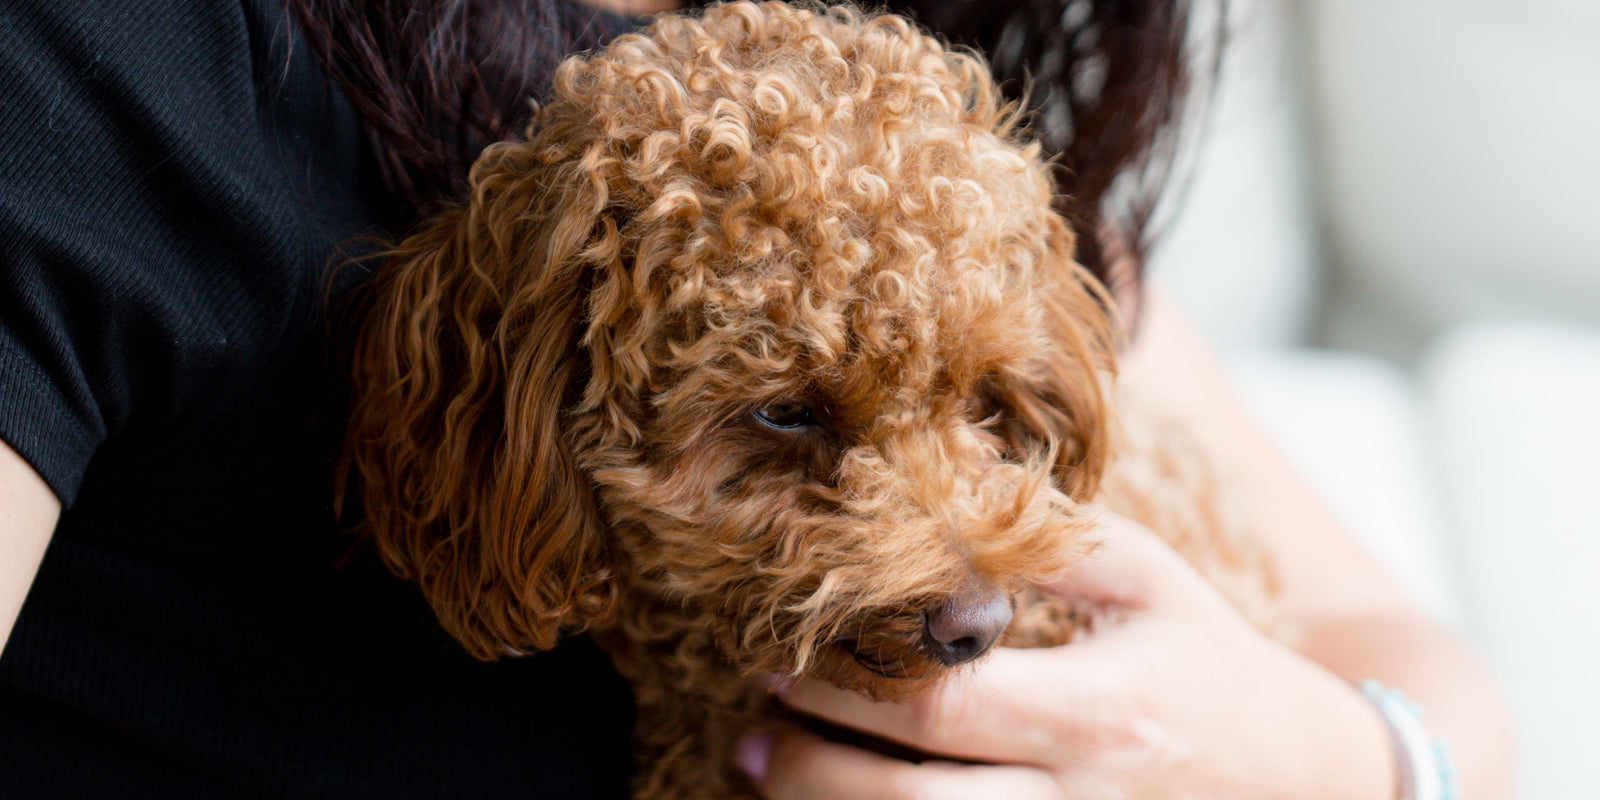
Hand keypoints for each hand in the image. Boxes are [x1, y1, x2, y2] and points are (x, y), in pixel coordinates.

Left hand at [735, 512, 1396, 799]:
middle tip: (754, 729)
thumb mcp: (1146, 580)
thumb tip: (933, 513)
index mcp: (1095, 711)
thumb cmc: (1211, 662)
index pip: (938, 707)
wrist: (1310, 778)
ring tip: (767, 775)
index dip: (842, 690)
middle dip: (810, 769)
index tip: (782, 663)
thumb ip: (1043, 544)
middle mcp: (1079, 798)